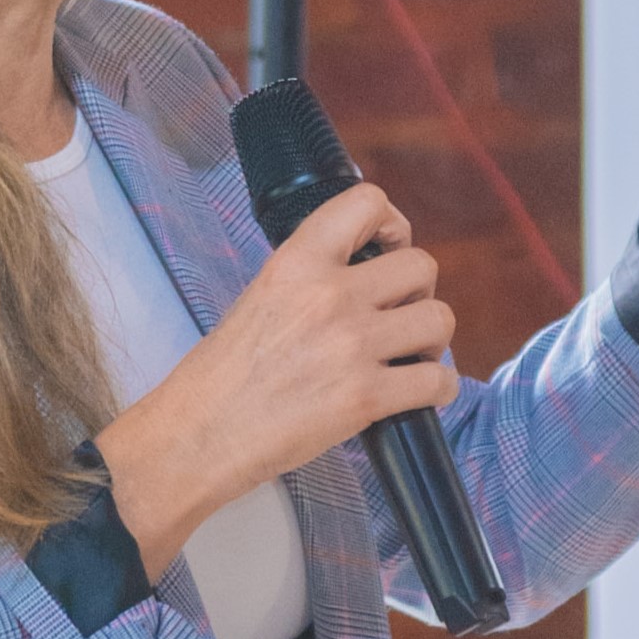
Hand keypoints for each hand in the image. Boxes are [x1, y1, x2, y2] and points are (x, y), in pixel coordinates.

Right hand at [94, 182, 459, 580]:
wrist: (198, 436)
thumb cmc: (222, 375)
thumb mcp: (261, 296)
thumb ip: (312, 278)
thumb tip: (364, 276)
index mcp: (297, 262)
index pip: (367, 202)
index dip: (393, 225)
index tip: (388, 250)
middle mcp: (330, 295)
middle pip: (421, 266)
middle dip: (418, 292)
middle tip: (398, 316)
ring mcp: (352, 346)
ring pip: (440, 320)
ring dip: (431, 340)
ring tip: (408, 356)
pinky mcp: (366, 398)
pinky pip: (438, 381)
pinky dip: (439, 389)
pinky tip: (417, 394)